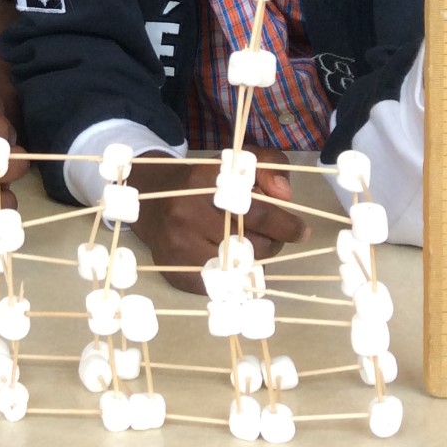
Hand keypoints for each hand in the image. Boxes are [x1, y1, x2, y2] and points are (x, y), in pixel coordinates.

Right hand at [129, 148, 308, 293]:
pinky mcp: (175, 273)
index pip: (256, 209)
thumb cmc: (197, 182)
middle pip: (253, 241)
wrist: (146, 200)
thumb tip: (286, 196)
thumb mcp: (231, 162)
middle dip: (273, 241)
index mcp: (201, 180)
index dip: (285, 223)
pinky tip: (231, 261)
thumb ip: (267, 167)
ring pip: (240, 267)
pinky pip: (223, 284)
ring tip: (250, 246)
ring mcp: (178, 247)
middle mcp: (186, 214)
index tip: (300, 230)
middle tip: (274, 236)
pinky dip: (235, 275)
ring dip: (255, 259)